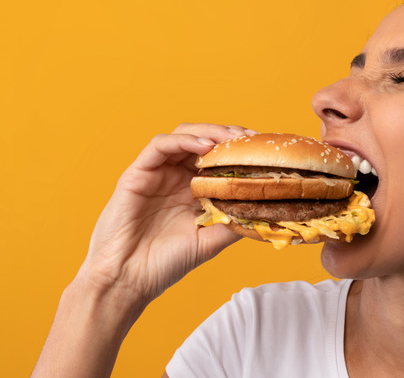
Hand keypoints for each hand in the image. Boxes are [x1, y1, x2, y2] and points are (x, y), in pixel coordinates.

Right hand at [75, 123, 253, 308]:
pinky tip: (205, 146)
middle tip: (250, 139)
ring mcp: (156, 173)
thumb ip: (234, 221)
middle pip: (204, 140)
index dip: (239, 150)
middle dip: (229, 135)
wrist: (128, 280)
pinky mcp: (136, 174)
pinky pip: (160, 146)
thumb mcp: (211, 240)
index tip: (263, 149)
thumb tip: (265, 208)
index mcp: (193, 189)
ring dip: (210, 132)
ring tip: (231, 139)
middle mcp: (175, 176)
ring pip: (183, 136)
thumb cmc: (165, 263)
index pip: (218, 157)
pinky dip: (184, 140)